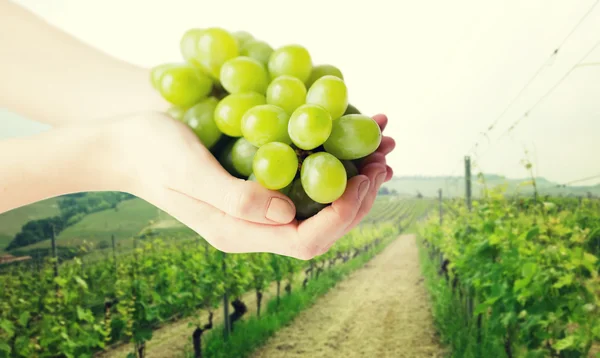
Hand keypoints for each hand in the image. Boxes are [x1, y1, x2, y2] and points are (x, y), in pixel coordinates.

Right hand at [110, 112, 394, 259]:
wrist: (125, 143)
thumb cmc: (150, 152)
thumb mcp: (187, 171)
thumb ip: (233, 198)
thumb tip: (285, 212)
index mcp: (238, 233)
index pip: (305, 240)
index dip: (342, 214)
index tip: (363, 177)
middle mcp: (254, 227)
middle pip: (322, 226)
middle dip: (358, 195)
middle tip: (382, 156)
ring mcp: (257, 208)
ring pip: (319, 204)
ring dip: (354, 178)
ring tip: (379, 147)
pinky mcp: (257, 185)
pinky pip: (305, 181)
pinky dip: (332, 162)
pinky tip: (347, 138)